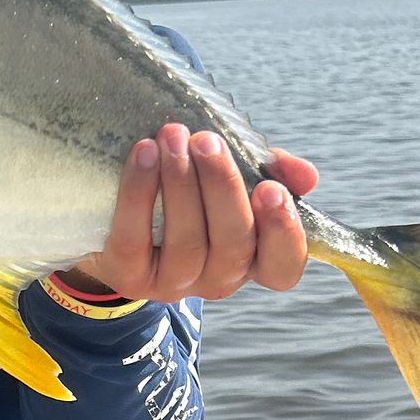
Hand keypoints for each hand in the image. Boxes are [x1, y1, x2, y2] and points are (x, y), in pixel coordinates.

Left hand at [64, 127, 320, 302]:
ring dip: (180, 184)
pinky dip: (139, 193)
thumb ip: (267, 170)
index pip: (283, 267)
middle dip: (223, 187)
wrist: (115, 216)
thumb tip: (305, 176)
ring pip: (187, 242)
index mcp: (252, 257)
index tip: (272, 189)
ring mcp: (174, 283)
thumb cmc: (188, 191)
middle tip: (207, 140)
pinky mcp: (129, 276)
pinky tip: (143, 154)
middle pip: (233, 244)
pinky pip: (134, 239)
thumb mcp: (231, 177)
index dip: (283, 234)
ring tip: (171, 136)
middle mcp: (219, 278)